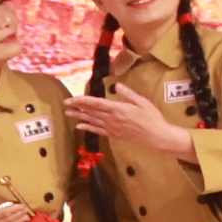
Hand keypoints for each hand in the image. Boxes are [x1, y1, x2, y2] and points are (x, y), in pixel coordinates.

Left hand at [65, 90, 197, 159]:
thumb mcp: (142, 102)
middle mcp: (112, 119)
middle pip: (91, 112)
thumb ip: (128, 94)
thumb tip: (116, 85)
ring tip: (68, 113)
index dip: (83, 101)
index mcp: (118, 109)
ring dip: (79, 116)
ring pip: (92, 121)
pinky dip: (88, 128)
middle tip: (65, 103)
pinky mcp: (114, 134)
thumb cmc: (152, 117)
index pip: (96, 104)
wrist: (156, 136)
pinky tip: (79, 126)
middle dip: (77, 107)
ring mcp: (112, 128)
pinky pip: (98, 131)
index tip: (72, 98)